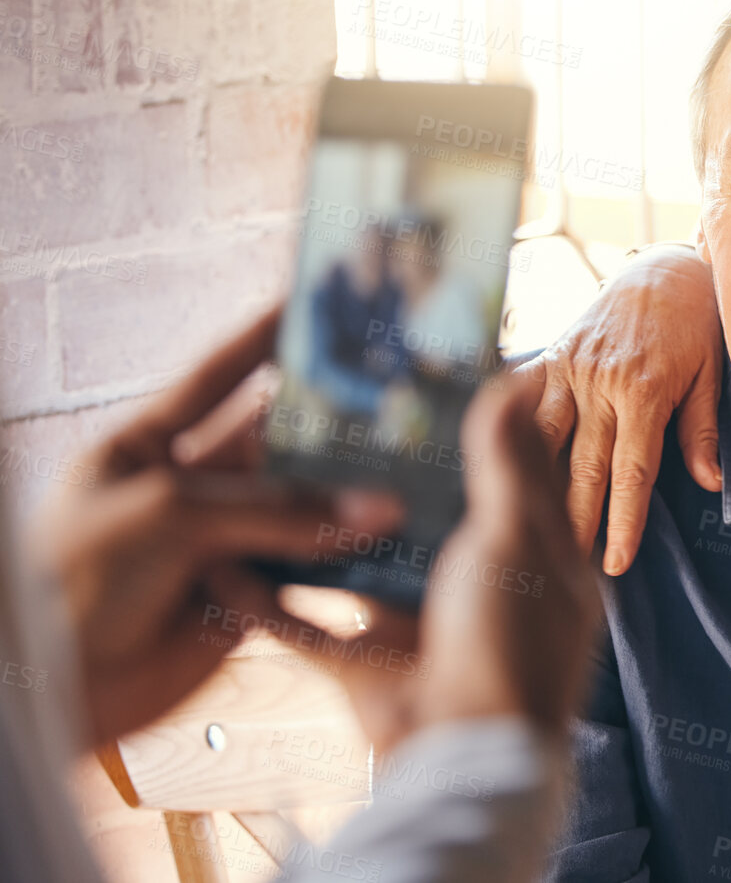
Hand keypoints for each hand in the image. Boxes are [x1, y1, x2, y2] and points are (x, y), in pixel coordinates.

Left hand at [27, 305, 402, 746]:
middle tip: (402, 391)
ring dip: (352, 496)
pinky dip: (348, 565)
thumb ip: (279, 510)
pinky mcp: (243, 601)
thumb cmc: (78, 578)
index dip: (266, 336)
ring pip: (301, 510)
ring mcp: (217, 544)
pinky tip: (399, 545)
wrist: (50, 690)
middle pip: (275, 442)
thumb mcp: (173, 514)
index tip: (320, 299)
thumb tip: (382, 510)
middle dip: (333, 420)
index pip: (218, 375)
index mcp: (147, 444)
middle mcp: (188, 487)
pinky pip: (307, 575)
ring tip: (421, 465)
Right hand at [255, 376, 602, 752]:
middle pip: (428, 518)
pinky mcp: (370, 670)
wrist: (464, 760)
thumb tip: (518, 379)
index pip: (513, 474)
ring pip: (364, 569)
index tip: (435, 378)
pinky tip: (229, 565)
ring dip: (320, 532)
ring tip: (276, 476)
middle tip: (336, 418)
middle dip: (384, 475)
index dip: (481, 426)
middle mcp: (481, 591)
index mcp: (536, 557)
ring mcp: (424, 630)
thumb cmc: (509, 645)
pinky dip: (272, 602)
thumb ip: (505, 463)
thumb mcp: (512, 537)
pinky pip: (312, 629)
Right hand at [518, 244, 722, 574]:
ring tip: (531, 536)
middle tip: (564, 573)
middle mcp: (602, 381)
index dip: (623, 522)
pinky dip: (515, 440)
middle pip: (583, 466)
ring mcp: (571, 368)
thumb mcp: (712, 372)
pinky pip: (528, 405)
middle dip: (575, 521)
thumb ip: (702, 429)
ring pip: (546, 440)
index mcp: (647, 389)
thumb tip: (710, 484)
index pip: (632, 471)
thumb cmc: (696, 323)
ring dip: (537, 489)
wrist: (662, 266)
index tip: (616, 565)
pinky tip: (503, 477)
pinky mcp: (551, 357)